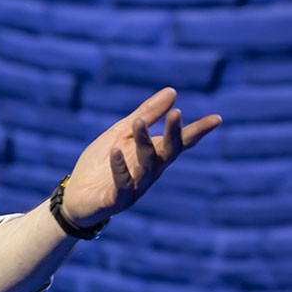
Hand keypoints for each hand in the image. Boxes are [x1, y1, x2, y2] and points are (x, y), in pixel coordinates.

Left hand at [61, 88, 221, 227]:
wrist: (74, 198)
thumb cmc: (99, 165)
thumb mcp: (120, 134)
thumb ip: (146, 115)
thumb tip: (172, 91)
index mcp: (153, 156)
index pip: (180, 142)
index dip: (198, 132)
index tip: (217, 118)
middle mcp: (149, 172)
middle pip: (168, 152)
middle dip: (173, 134)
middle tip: (177, 113)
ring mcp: (135, 187)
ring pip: (146, 165)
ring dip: (143, 143)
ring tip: (138, 121)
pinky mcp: (116, 200)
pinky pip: (122, 185)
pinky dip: (120, 168)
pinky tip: (115, 151)